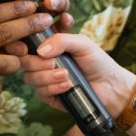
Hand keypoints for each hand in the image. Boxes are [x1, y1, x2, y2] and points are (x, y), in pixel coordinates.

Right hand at [20, 31, 134, 115]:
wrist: (110, 87)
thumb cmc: (97, 61)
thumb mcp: (82, 43)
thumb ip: (61, 40)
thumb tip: (40, 50)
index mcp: (50, 44)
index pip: (29, 40)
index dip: (27, 41)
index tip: (34, 44)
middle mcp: (44, 60)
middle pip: (24, 60)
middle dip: (37, 63)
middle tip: (53, 63)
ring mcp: (45, 78)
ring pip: (29, 77)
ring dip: (47, 77)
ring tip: (66, 76)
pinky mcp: (48, 95)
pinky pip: (39, 92)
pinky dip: (52, 88)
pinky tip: (67, 86)